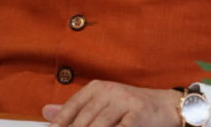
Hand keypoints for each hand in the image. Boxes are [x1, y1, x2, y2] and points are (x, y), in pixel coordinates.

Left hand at [42, 80, 182, 126]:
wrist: (165, 105)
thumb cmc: (130, 106)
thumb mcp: (102, 103)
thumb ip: (75, 108)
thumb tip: (46, 112)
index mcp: (97, 88)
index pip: (72, 106)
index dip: (60, 123)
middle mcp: (109, 91)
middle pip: (84, 118)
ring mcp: (125, 100)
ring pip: (100, 124)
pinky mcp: (139, 112)